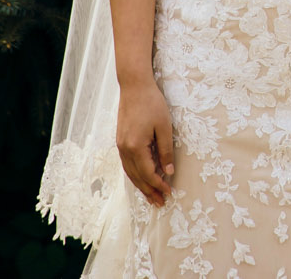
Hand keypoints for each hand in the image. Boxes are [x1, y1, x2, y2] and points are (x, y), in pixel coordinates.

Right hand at [116, 80, 176, 205]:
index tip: (170, 192)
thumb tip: (169, 171)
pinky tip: (141, 179)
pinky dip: (135, 175)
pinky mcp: (120, 141)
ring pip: (130, 173)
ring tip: (151, 197)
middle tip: (160, 203)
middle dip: (149, 191)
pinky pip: (127, 165)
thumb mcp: (164, 126)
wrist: (134, 86)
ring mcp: (120, 146)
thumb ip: (166, 150)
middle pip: (137, 177)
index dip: (159, 185)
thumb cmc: (152, 103)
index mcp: (135, 147)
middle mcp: (125, 149)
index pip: (148, 173)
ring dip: (141, 186)